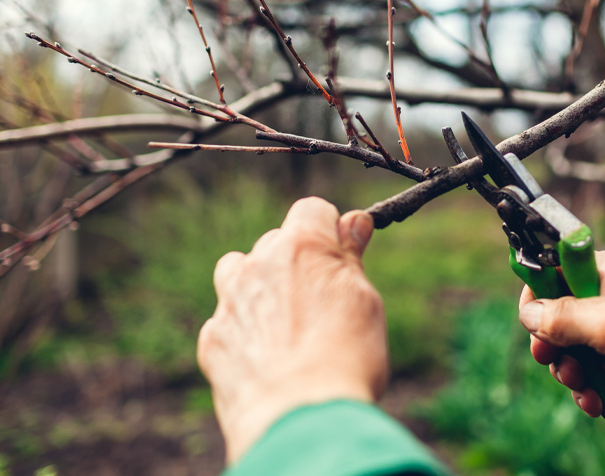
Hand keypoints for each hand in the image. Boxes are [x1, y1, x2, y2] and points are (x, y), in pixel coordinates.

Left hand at [197, 197, 386, 462]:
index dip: (331, 230)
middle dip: (296, 262)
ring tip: (286, 323)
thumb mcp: (365, 300)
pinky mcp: (212, 340)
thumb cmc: (344, 358)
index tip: (344, 256)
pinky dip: (244, 331)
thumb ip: (351, 258)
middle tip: (323, 302)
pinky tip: (268, 359)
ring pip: (238, 272)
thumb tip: (353, 222)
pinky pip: (226, 320)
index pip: (313, 209)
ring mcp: (229, 303)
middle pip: (275, 242)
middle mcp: (258, 265)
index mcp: (301, 246)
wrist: (298, 421)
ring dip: (258, 286)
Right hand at [518, 250, 604, 447]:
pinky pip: (595, 374)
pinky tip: (598, 404)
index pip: (554, 273)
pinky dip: (592, 389)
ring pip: (574, 351)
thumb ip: (562, 318)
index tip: (532, 327)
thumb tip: (528, 314)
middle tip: (552, 362)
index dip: (537, 299)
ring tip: (584, 387)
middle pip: (558, 317)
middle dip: (552, 345)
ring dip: (572, 373)